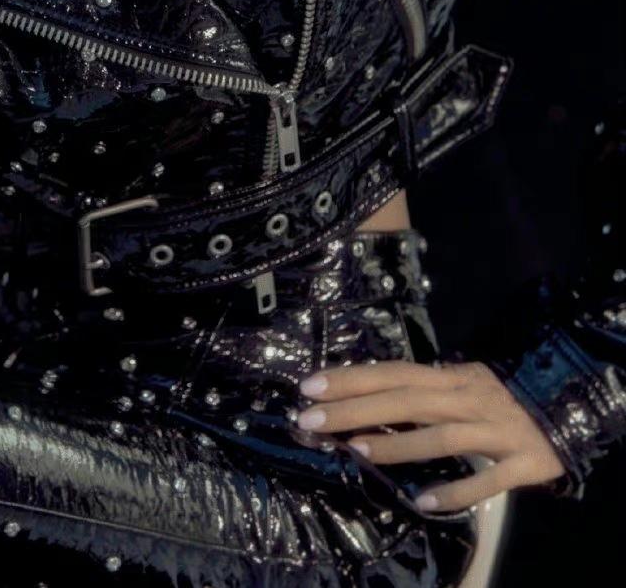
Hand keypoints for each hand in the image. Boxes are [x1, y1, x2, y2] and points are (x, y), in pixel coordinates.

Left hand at [295, 359, 565, 510]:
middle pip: (408, 400)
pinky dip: (455, 490)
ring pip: (442, 436)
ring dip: (397, 443)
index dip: (352, 378)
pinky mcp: (523, 463)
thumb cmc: (499, 402)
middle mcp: (471, 396)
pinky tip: (422, 501)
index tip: (309, 387)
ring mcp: (497, 429)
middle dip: (357, 409)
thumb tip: (364, 395)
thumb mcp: (459, 386)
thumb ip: (421, 391)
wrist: (565, 411)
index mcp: (452, 376)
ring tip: (356, 450)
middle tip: (312, 419)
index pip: (394, 373)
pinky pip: (487, 479)